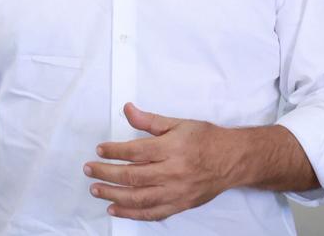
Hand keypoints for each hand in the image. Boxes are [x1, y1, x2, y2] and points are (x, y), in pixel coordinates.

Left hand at [84, 102, 237, 221]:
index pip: (135, 152)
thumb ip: (149, 120)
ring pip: (139, 198)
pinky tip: (116, 209)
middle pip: (133, 176)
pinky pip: (152, 213)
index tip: (100, 150)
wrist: (233, 160)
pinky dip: (132, 214)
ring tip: (97, 190)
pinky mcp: (180, 204)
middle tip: (90, 170)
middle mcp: (173, 172)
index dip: (114, 151)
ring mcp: (177, 191)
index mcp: (171, 149)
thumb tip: (127, 109)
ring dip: (114, 195)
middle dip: (107, 173)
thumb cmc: (206, 139)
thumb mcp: (178, 123)